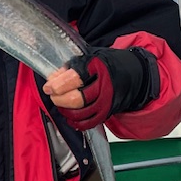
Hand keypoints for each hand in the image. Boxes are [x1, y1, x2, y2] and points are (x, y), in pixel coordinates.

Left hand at [43, 47, 159, 130]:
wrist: (132, 73)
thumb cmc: (106, 64)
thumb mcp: (88, 58)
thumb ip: (70, 68)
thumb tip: (52, 79)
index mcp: (96, 66)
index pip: (74, 78)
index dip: (58, 85)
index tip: (48, 87)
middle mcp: (104, 84)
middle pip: (77, 98)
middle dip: (59, 99)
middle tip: (52, 96)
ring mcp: (107, 100)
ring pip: (81, 112)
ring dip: (65, 110)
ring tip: (59, 103)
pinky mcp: (108, 112)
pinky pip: (89, 122)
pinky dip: (76, 121)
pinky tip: (69, 115)